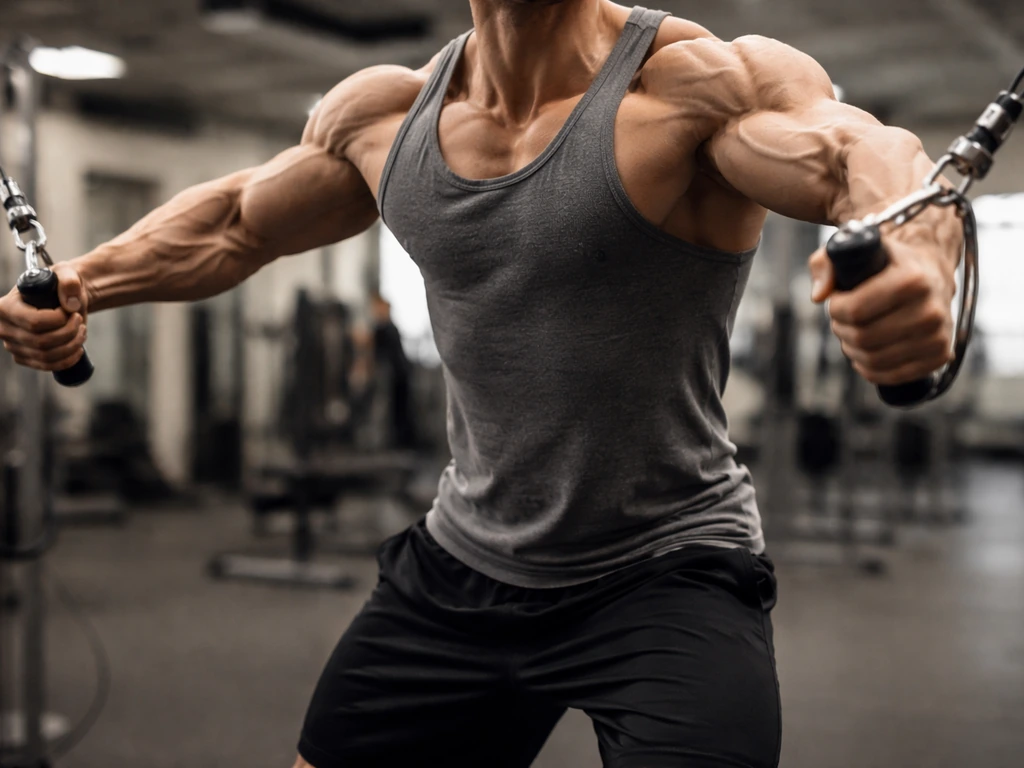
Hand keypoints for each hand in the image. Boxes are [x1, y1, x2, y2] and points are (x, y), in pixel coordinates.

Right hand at [0, 262, 88, 372]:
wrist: (63, 298)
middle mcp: (3, 327)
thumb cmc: (61, 285)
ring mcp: (13, 345)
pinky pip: (45, 366)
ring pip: (45, 356)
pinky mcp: (24, 357)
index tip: (70, 311)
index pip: (34, 322)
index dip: (59, 320)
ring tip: (81, 332)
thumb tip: (70, 305)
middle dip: (69, 333)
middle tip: (80, 321)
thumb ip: (69, 281)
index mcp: (5, 306)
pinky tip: (77, 350)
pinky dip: (66, 360)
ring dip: (71, 346)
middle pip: (41, 342)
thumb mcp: (67, 274)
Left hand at [807, 227, 958, 386]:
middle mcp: (931, 310)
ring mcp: (938, 336)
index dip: (836, 308)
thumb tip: (819, 296)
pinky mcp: (940, 356)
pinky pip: (890, 376)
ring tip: (852, 333)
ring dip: (852, 349)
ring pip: (873, 360)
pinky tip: (866, 353)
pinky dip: (869, 368)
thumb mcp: (856, 249)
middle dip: (842, 329)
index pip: (855, 310)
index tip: (837, 300)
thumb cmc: (888, 264)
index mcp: (913, 279)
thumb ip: (826, 262)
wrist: (933, 274)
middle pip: (862, 337)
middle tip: (842, 319)